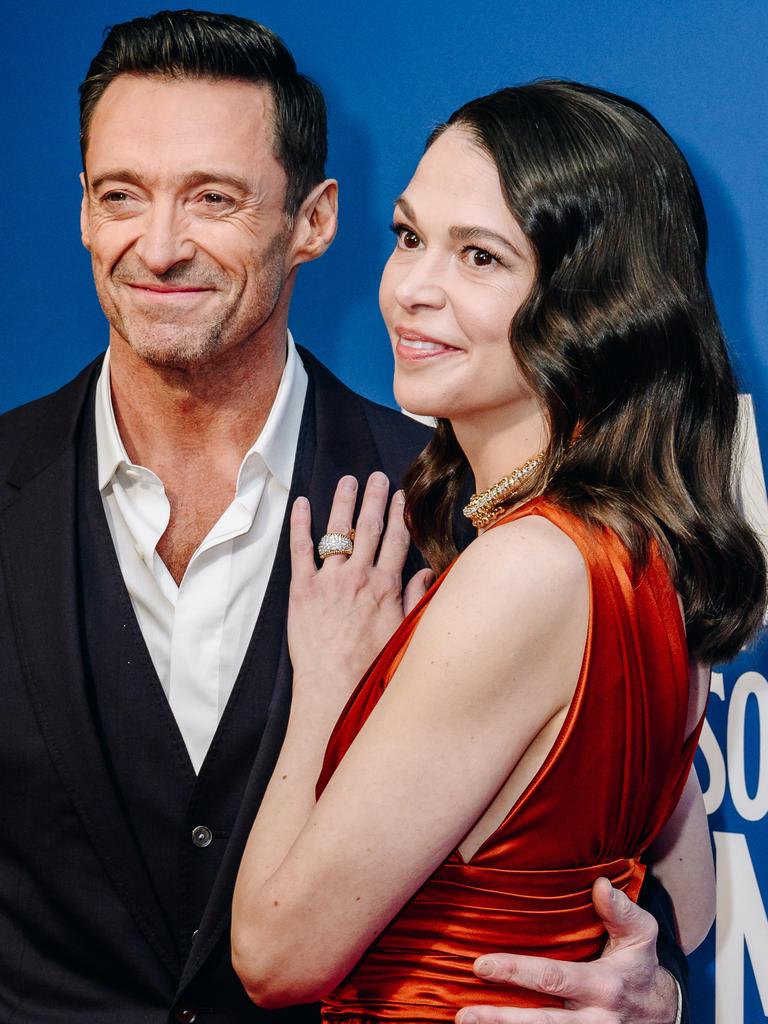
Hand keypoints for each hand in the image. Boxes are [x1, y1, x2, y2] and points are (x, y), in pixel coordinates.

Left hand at [288, 472, 432, 708]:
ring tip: (347, 481)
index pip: (396, 541)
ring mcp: (329, 580)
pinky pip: (300, 550)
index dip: (399, 515)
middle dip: (374, 499)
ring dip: (343, 502)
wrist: (333, 689)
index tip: (401, 496)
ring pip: (337, 531)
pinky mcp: (301, 590)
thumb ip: (415, 599)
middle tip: (376, 477)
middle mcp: (359, 577)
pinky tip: (301, 504)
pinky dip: (300, 524)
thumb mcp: (404, 633)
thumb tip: (425, 572)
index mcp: (386, 587)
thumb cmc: (371, 668)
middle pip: (369, 528)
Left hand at [456, 878, 678, 1022]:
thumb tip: (599, 885)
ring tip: (465, 1023)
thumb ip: (621, 911)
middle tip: (465, 1014)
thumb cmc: (639, 965)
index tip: (481, 965)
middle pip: (542, 1022)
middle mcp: (593, 1019)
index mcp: (603, 986)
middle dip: (501, 1019)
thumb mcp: (641, 935)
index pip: (553, 979)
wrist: (661, 1013)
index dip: (517, 972)